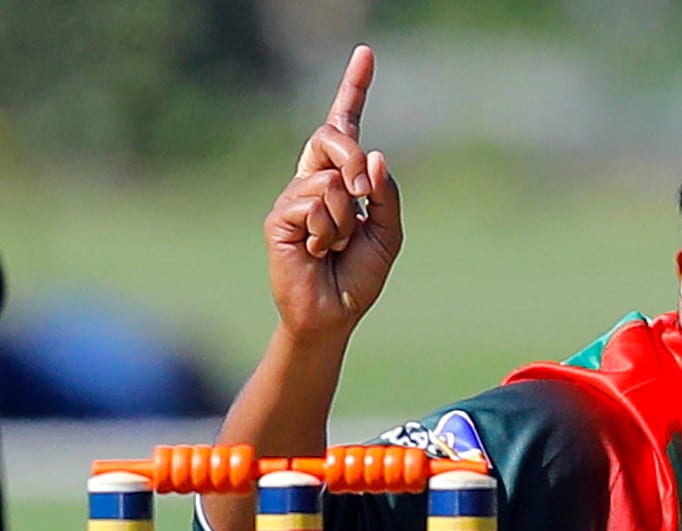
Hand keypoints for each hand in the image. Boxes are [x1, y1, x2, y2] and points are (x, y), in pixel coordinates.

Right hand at [264, 45, 402, 342]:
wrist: (334, 313)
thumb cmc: (359, 274)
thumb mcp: (389, 232)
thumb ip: (386, 193)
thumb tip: (372, 156)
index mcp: (341, 177)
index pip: (344, 125)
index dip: (354, 88)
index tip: (367, 53)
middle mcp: (312, 179)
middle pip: (331, 135)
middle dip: (353, 161)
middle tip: (363, 200)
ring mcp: (293, 196)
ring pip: (332, 181)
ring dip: (348, 220)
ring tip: (337, 245)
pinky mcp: (279, 217)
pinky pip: (316, 204)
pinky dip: (330, 231)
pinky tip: (320, 251)